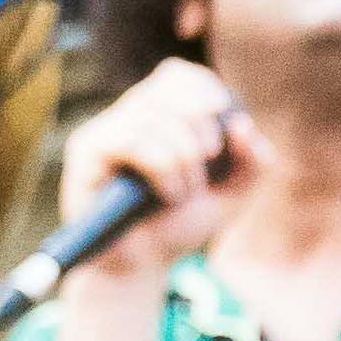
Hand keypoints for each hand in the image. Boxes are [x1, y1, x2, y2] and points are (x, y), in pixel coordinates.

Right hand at [49, 55, 239, 285]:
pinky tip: (167, 195)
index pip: (178, 75)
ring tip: (182, 195)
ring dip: (183, 161)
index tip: (225, 131)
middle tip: (207, 164)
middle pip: (168, 89)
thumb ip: (252, 164)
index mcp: (159, 114)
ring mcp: (105, 129)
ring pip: (154, 118)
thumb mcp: (230, 196)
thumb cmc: (178, 225)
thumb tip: (244, 127)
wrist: (142, 266)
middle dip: (200, 127)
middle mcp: (129, 115)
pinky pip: (132, 139)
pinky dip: (162, 167)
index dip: (204, 90)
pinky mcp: (87, 150)